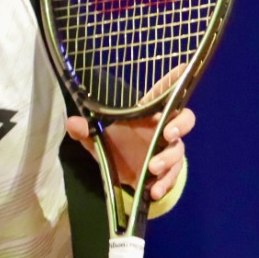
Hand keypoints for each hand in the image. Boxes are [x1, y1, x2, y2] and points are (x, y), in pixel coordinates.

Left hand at [66, 75, 196, 202]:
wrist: (124, 175)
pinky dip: (164, 183)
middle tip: (167, 134)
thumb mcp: (96, 138)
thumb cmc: (116, 146)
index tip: (183, 67)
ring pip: (179, 150)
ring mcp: (168, 150)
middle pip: (184, 119)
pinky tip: (154, 190)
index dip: (174, 80)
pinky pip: (173, 175)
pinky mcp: (168, 171)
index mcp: (148, 113)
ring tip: (152, 168)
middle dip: (180, 125)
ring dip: (167, 159)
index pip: (164, 92)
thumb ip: (85, 130)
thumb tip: (73, 122)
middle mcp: (163, 129)